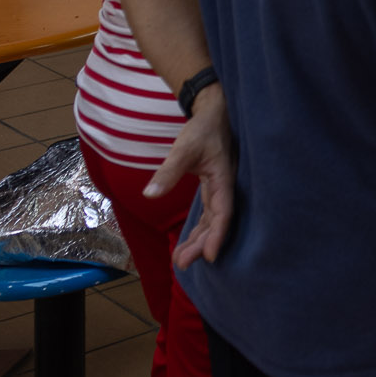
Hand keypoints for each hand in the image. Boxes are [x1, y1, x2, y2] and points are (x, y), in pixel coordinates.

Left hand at [147, 87, 235, 268]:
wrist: (215, 112)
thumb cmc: (203, 128)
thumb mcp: (184, 147)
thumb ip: (168, 171)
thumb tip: (149, 195)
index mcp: (224, 178)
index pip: (223, 212)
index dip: (216, 235)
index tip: (208, 256)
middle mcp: (226, 186)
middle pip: (216, 222)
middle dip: (201, 244)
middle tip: (182, 264)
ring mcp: (221, 187)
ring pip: (212, 220)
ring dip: (199, 239)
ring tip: (181, 260)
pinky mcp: (214, 186)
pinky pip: (210, 213)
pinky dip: (200, 228)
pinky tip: (191, 241)